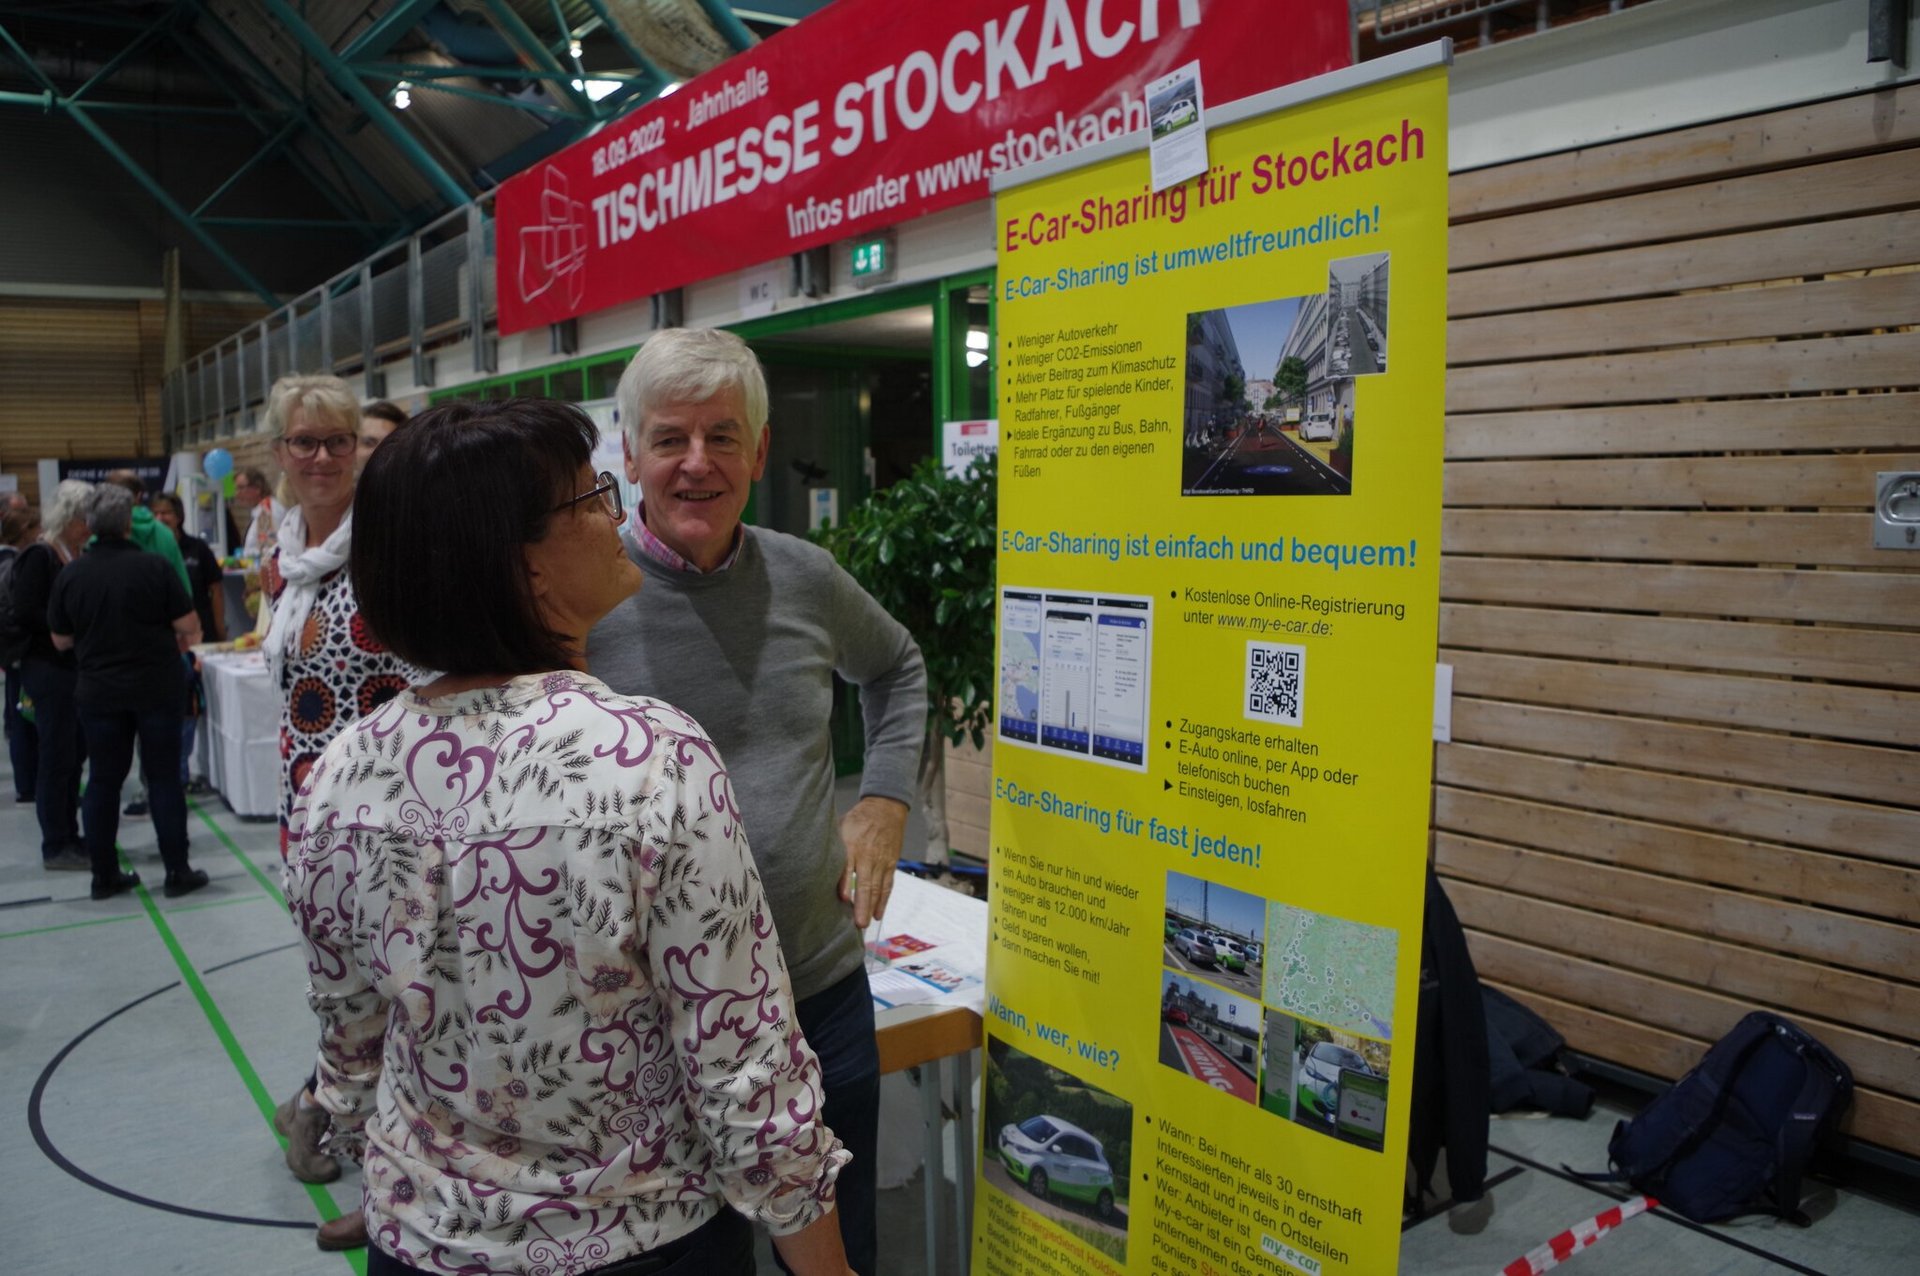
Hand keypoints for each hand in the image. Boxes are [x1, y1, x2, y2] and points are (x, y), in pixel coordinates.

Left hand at [838, 796, 906, 927]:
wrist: (886, 808)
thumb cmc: (858, 820)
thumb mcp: (840, 827)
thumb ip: (833, 847)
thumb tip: (817, 865)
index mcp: (852, 844)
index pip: (848, 865)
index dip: (845, 882)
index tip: (842, 898)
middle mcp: (868, 855)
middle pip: (866, 882)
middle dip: (862, 903)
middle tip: (858, 923)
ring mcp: (882, 860)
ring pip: (878, 887)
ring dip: (872, 906)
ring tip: (866, 923)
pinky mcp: (891, 864)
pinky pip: (888, 885)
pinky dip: (884, 900)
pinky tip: (878, 914)